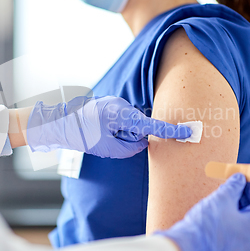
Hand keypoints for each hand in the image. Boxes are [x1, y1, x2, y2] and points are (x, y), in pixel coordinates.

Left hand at [26, 96, 191, 158]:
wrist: (60, 122)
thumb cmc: (82, 135)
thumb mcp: (108, 148)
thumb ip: (131, 147)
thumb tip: (142, 142)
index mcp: (122, 114)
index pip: (152, 126)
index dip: (171, 131)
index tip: (189, 132)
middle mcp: (122, 105)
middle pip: (139, 126)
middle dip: (130, 136)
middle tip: (108, 138)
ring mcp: (116, 103)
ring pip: (129, 124)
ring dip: (120, 133)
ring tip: (101, 133)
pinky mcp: (111, 105)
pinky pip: (122, 120)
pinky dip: (116, 128)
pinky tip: (101, 129)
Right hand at [158, 174, 249, 250]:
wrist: (189, 246)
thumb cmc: (208, 224)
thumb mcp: (223, 197)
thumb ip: (234, 185)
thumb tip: (240, 178)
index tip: (245, 175)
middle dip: (244, 193)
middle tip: (233, 181)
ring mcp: (241, 243)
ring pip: (243, 218)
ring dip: (236, 203)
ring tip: (223, 191)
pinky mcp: (229, 246)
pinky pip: (235, 226)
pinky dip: (230, 214)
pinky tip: (218, 205)